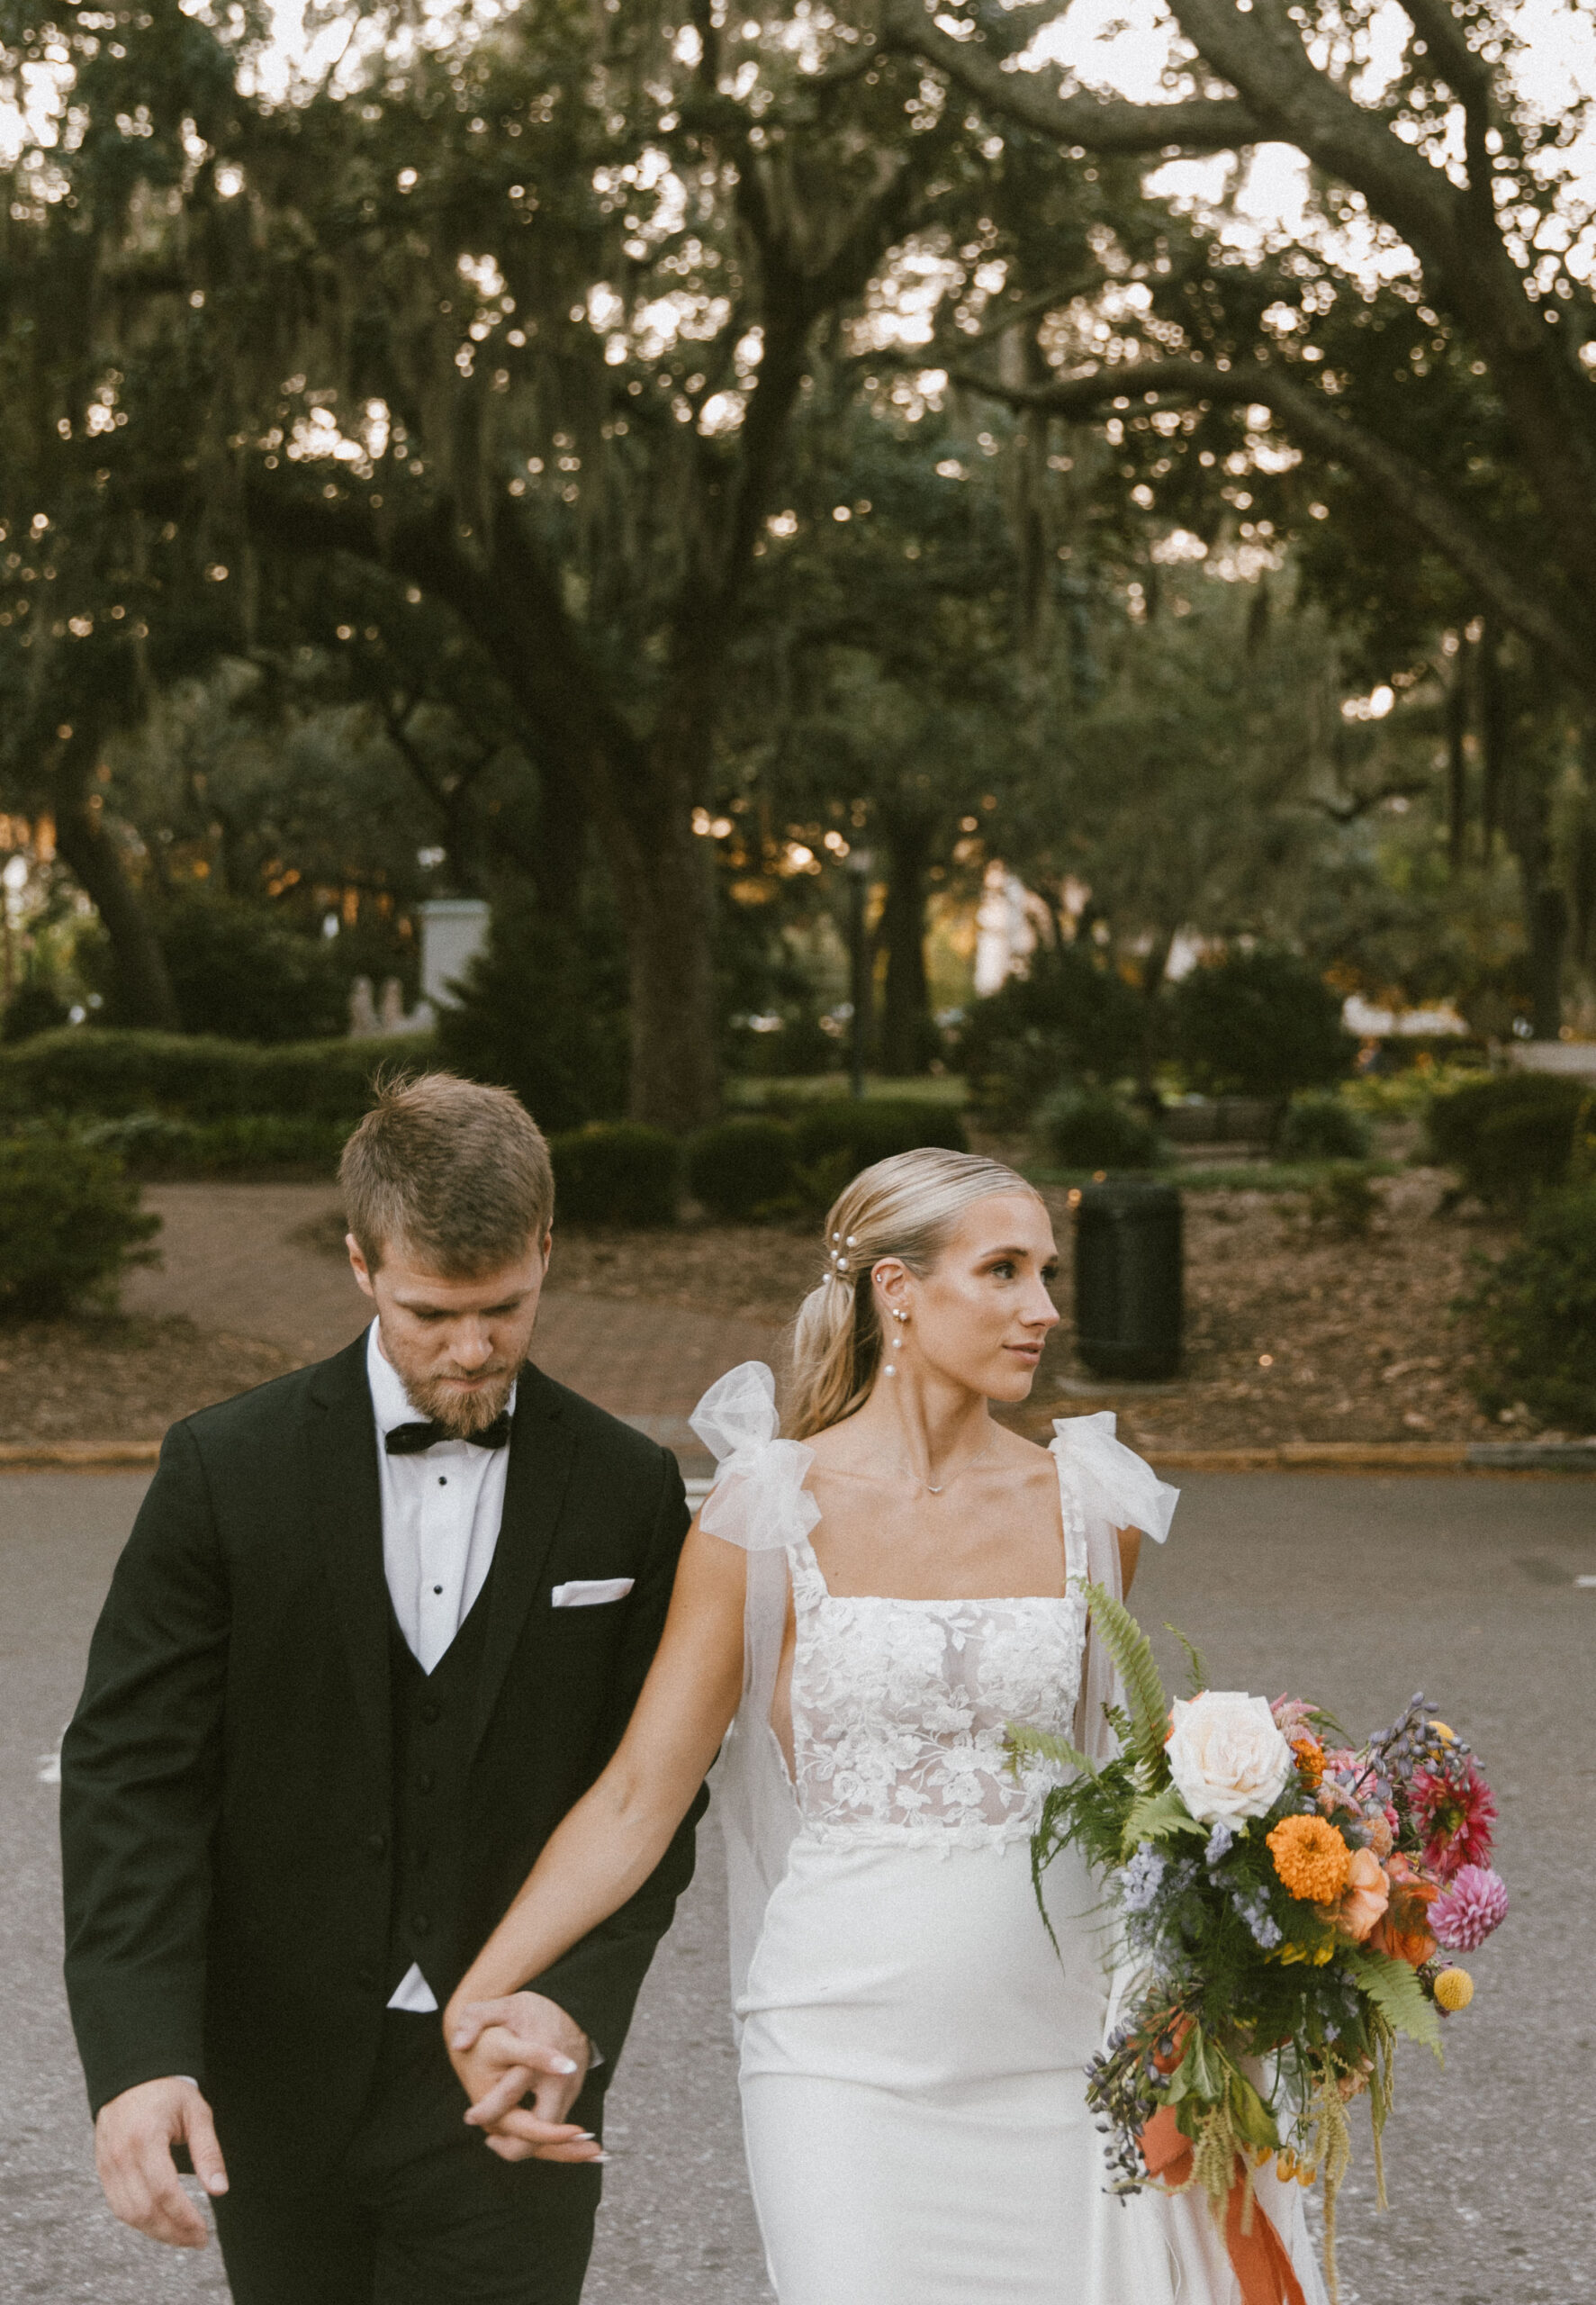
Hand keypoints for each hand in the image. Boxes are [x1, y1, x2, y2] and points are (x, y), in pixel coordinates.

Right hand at [94, 2076, 227, 2247]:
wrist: (131, 2077)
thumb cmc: (169, 2092)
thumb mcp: (197, 2113)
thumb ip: (208, 2152)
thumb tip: (220, 2190)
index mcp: (145, 2138)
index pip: (164, 2191)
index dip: (184, 2217)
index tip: (204, 2231)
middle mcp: (121, 2155)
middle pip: (144, 2210)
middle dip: (172, 2232)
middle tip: (197, 2240)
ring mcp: (107, 2164)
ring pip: (129, 2214)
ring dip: (156, 2232)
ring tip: (182, 2236)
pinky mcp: (103, 2170)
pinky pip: (119, 2206)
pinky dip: (140, 2221)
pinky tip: (161, 2222)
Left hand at [446, 1992, 600, 2164]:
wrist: (573, 2009)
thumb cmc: (531, 2011)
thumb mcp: (502, 2005)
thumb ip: (476, 2018)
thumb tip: (458, 2045)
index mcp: (537, 2055)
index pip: (512, 2093)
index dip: (489, 2110)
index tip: (470, 2117)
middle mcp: (557, 2078)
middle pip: (539, 2128)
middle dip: (513, 2145)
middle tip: (489, 2142)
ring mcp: (569, 2088)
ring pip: (550, 2133)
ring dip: (525, 2142)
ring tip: (497, 2139)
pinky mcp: (573, 2094)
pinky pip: (556, 2125)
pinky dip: (538, 2134)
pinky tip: (515, 2127)